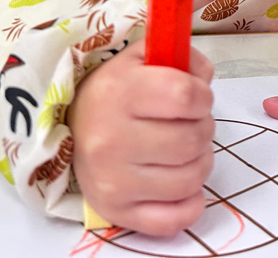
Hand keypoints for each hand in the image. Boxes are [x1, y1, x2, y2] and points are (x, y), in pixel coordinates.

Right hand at [69, 39, 214, 235]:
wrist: (73, 126)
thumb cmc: (118, 90)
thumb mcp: (143, 57)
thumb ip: (181, 57)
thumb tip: (203, 79)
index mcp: (117, 92)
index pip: (185, 96)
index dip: (202, 96)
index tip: (196, 98)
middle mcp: (109, 140)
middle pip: (192, 140)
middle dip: (203, 128)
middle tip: (189, 124)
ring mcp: (112, 181)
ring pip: (190, 179)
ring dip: (199, 162)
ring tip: (184, 150)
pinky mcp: (116, 212)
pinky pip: (174, 219)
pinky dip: (189, 203)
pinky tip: (179, 183)